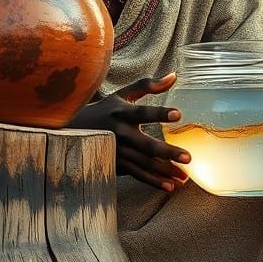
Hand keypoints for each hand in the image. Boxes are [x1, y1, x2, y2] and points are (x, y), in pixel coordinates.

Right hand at [68, 73, 189, 191]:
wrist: (73, 132)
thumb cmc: (106, 110)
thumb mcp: (123, 94)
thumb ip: (148, 85)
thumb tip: (174, 75)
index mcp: (122, 113)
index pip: (144, 112)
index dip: (160, 113)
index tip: (178, 114)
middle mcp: (119, 134)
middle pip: (146, 145)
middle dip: (168, 152)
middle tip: (188, 157)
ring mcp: (117, 152)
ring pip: (144, 164)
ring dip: (165, 171)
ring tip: (184, 176)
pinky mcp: (115, 166)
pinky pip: (137, 175)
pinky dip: (153, 181)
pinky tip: (169, 186)